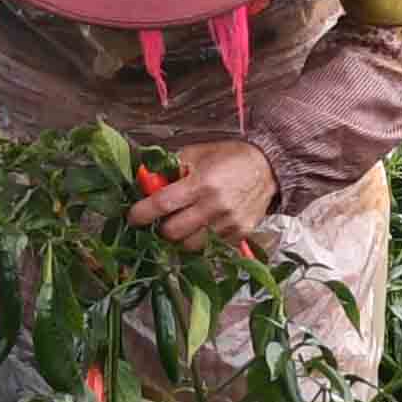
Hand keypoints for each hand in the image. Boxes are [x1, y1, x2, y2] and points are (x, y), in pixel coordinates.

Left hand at [127, 136, 279, 253]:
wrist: (269, 167)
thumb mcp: (197, 153)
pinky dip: (203, 239)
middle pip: (173, 232)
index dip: (141, 213)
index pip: (162, 204)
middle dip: (162, 227)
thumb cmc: (229, 157)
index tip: (133, 217)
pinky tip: (204, 227)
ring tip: (184, 225)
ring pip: (191, 245)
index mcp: (201, 183)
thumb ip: (170, 168)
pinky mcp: (240, 234)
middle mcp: (214, 206)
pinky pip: (211, 247)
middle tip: (164, 220)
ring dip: (182, 237)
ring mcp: (228, 223)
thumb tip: (146, 182)